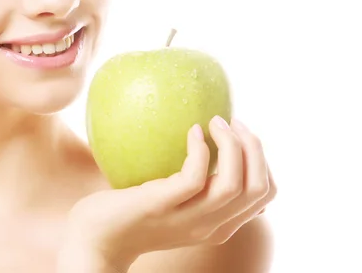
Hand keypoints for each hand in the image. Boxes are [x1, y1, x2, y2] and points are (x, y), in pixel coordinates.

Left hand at [61, 116, 276, 270]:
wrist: (96, 240)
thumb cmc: (135, 213)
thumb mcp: (179, 205)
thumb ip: (200, 190)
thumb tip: (212, 149)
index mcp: (219, 224)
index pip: (265, 195)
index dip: (263, 160)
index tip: (244, 137)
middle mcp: (210, 225)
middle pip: (258, 188)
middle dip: (255, 148)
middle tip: (234, 122)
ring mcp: (187, 218)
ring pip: (234, 184)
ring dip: (232, 145)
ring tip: (216, 121)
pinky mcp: (161, 205)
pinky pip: (195, 177)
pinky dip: (200, 149)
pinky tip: (192, 131)